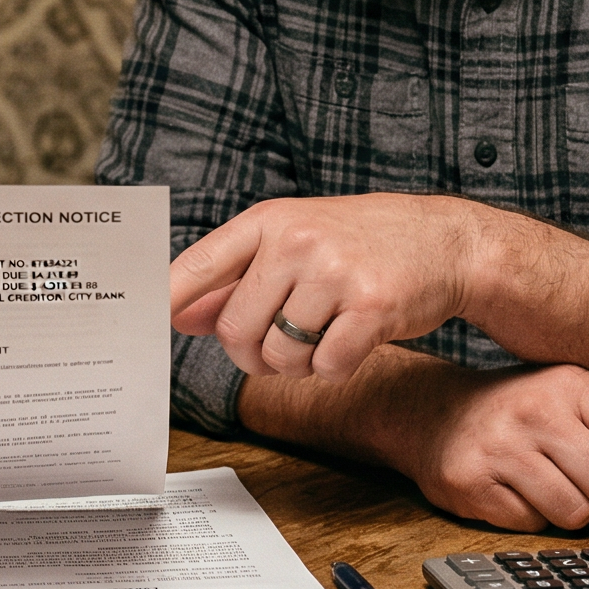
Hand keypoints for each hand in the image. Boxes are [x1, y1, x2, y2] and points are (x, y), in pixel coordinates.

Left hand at [170, 193, 480, 383]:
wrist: (444, 241)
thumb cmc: (360, 243)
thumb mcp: (294, 243)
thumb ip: (236, 278)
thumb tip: (177, 315)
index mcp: (270, 220)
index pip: (200, 263)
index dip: (166, 298)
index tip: (143, 321)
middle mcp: (297, 240)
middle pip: (235, 329)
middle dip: (249, 354)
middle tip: (275, 346)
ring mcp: (335, 272)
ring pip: (278, 355)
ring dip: (295, 364)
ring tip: (320, 337)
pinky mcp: (371, 306)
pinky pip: (326, 367)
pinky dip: (333, 368)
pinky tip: (350, 342)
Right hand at [388, 362, 588, 530]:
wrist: (431, 410)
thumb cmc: (519, 407)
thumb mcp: (579, 402)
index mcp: (572, 385)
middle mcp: (537, 412)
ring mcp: (501, 448)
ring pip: (576, 514)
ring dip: (577, 514)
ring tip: (559, 491)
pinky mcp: (473, 483)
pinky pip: (532, 525)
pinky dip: (535, 519)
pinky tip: (523, 493)